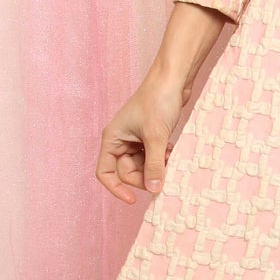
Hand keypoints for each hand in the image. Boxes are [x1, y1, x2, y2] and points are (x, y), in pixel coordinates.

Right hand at [96, 71, 186, 203]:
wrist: (173, 79)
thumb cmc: (158, 100)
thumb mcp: (156, 136)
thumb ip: (154, 165)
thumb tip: (154, 189)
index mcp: (112, 138)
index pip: (105, 172)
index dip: (116, 188)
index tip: (133, 200)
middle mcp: (121, 140)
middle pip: (127, 172)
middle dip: (146, 175)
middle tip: (164, 170)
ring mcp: (135, 139)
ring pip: (142, 166)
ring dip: (156, 166)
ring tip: (168, 155)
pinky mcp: (149, 136)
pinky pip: (152, 157)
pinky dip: (161, 158)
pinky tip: (170, 149)